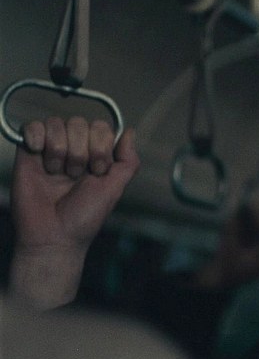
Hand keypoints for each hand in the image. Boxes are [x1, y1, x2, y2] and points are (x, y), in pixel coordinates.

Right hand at [9, 117, 139, 309]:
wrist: (53, 236)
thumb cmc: (84, 217)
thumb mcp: (115, 189)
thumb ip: (128, 161)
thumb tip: (130, 131)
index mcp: (95, 154)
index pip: (101, 127)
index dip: (100, 146)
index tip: (97, 171)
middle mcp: (74, 148)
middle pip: (80, 122)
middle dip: (80, 151)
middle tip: (75, 175)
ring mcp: (50, 149)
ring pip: (57, 123)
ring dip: (60, 150)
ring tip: (57, 173)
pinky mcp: (27, 152)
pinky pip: (32, 125)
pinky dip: (37, 136)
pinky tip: (39, 154)